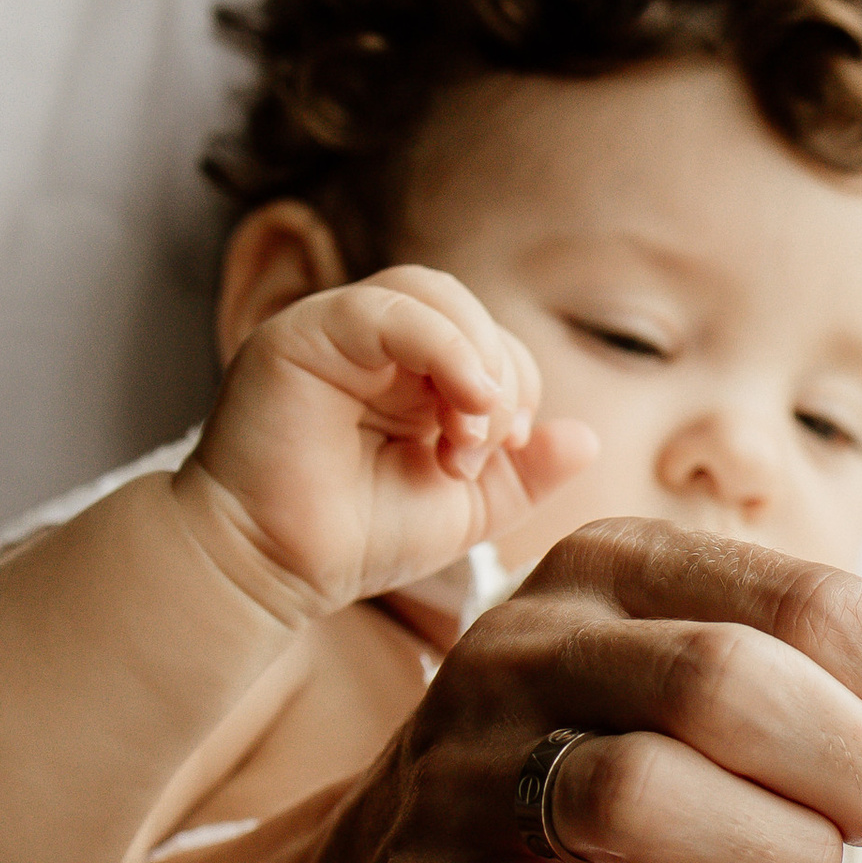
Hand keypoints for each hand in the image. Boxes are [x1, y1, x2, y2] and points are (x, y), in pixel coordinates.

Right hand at [178, 267, 596, 618]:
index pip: (486, 338)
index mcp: (407, 368)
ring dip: (475, 360)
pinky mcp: (302, 334)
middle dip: (500, 373)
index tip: (501, 456)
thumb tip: (588, 436)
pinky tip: (462, 405)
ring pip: (431, 293)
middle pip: (464, 306)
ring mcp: (333, 327)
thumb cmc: (356, 537)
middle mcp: (369, 338)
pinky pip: (387, 310)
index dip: (513, 387)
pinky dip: (443, 347)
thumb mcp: (467, 506)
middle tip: (484, 449)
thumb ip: (526, 472)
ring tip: (469, 435)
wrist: (273, 569)